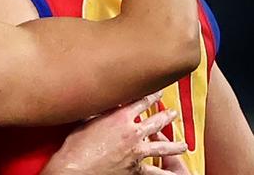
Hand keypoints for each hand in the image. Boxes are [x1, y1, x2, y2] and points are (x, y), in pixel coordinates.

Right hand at [42, 92, 188, 174]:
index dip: (152, 96)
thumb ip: (98, 112)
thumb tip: (99, 103)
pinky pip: (156, 172)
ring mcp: (137, 152)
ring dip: (175, 145)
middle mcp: (132, 133)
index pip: (141, 102)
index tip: (159, 92)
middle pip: (156, 122)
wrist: (77, 168)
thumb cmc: (76, 145)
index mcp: (120, 117)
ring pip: (162, 147)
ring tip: (183, 145)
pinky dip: (166, 173)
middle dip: (167, 116)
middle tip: (173, 113)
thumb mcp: (85, 120)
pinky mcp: (136, 169)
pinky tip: (174, 173)